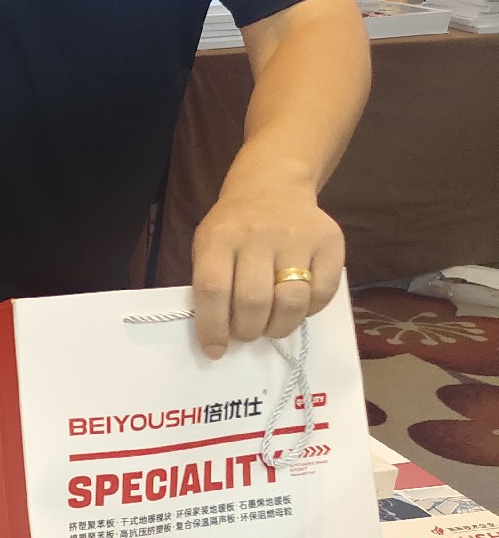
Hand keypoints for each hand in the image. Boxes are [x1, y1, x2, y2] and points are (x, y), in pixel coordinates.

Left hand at [190, 178, 343, 359]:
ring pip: (291, 302)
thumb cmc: (233, 228)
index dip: (213, 327)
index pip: (213, 290)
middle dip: (247, 330)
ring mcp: (297, 237)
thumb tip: (220, 337)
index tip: (215, 350)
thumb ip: (211, 284)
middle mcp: (258, 235)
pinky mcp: (330, 242)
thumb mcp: (207, 245)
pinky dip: (308, 312)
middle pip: (253, 302)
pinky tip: (295, 307)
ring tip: (270, 326)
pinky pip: (322, 293)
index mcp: (219, 237)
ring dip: (278, 327)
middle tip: (246, 333)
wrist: (272, 187)